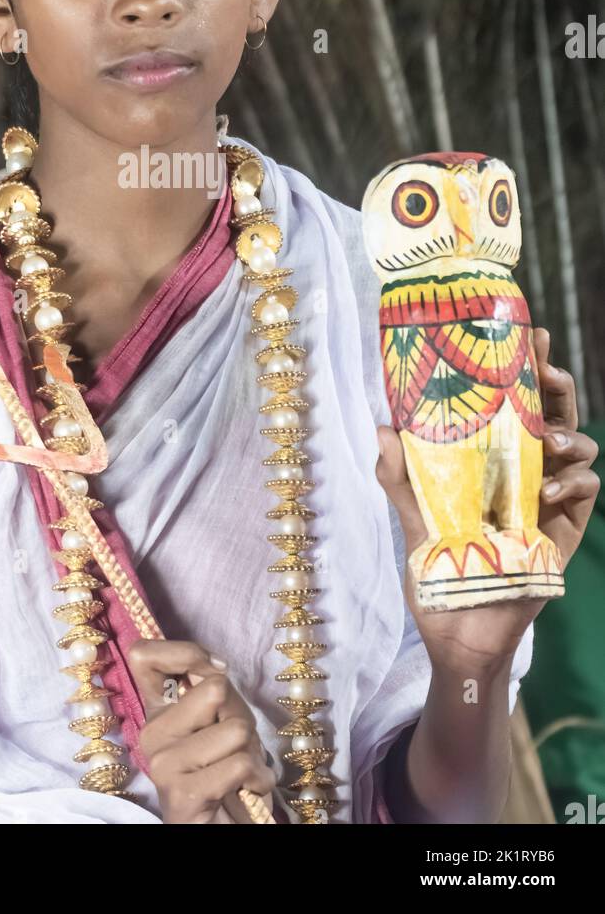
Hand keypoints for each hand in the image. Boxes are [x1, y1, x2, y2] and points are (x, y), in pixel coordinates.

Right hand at [126, 638, 275, 823]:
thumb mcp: (224, 718)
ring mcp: (162, 764)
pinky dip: (257, 777)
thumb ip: (215, 689)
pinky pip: (240, 764)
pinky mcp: (182, 795)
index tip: (214, 672)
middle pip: (214, 688)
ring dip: (251, 750)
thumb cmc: (227, 767)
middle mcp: (151, 733)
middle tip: (235, 742)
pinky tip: (246, 789)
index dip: (187, 653)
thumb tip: (214, 669)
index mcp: (156, 710)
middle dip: (239, 714)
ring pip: (235, 729)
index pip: (143, 655)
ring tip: (240, 768)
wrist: (226, 824)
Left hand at [375, 327, 599, 676]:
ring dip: (568, 434)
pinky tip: (547, 492)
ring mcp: (550, 498)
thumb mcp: (412, 517)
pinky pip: (585, 492)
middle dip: (557, 382)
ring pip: (579, 447)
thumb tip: (381, 425)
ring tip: (547, 440)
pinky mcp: (567, 530)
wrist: (456, 632)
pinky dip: (573, 484)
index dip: (523, 367)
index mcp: (491, 458)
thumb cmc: (436, 571)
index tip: (525, 333)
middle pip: (553, 413)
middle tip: (547, 366)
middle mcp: (525, 469)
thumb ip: (399, 475)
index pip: (512, 402)